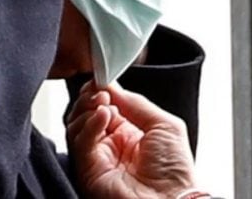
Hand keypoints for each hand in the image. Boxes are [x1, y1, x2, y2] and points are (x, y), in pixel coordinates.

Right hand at [66, 82, 197, 198]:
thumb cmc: (175, 171)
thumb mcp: (164, 124)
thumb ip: (136, 102)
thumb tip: (111, 85)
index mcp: (128, 133)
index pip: (104, 105)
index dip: (101, 91)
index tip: (102, 80)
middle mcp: (110, 144)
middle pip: (85, 113)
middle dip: (90, 97)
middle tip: (100, 91)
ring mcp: (97, 157)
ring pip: (76, 125)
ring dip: (87, 109)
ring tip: (104, 105)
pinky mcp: (88, 170)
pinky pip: (80, 142)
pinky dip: (88, 125)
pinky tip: (102, 116)